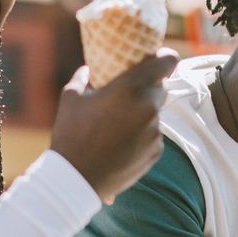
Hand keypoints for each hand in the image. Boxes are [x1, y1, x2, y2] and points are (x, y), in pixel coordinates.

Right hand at [50, 49, 176, 202]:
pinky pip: (152, 136)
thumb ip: (82, 79)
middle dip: (147, 89)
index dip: (165, 58)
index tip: (157, 59)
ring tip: (114, 127)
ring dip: (140, 114)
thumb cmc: (70, 135)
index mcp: (130, 87)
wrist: (77, 178)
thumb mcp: (70, 99)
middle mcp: (148, 107)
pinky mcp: (155, 151)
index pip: (167, 62)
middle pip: (161, 88)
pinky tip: (118, 145)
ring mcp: (155, 131)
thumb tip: (88, 70)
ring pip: (154, 114)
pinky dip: (140, 136)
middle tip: (126, 95)